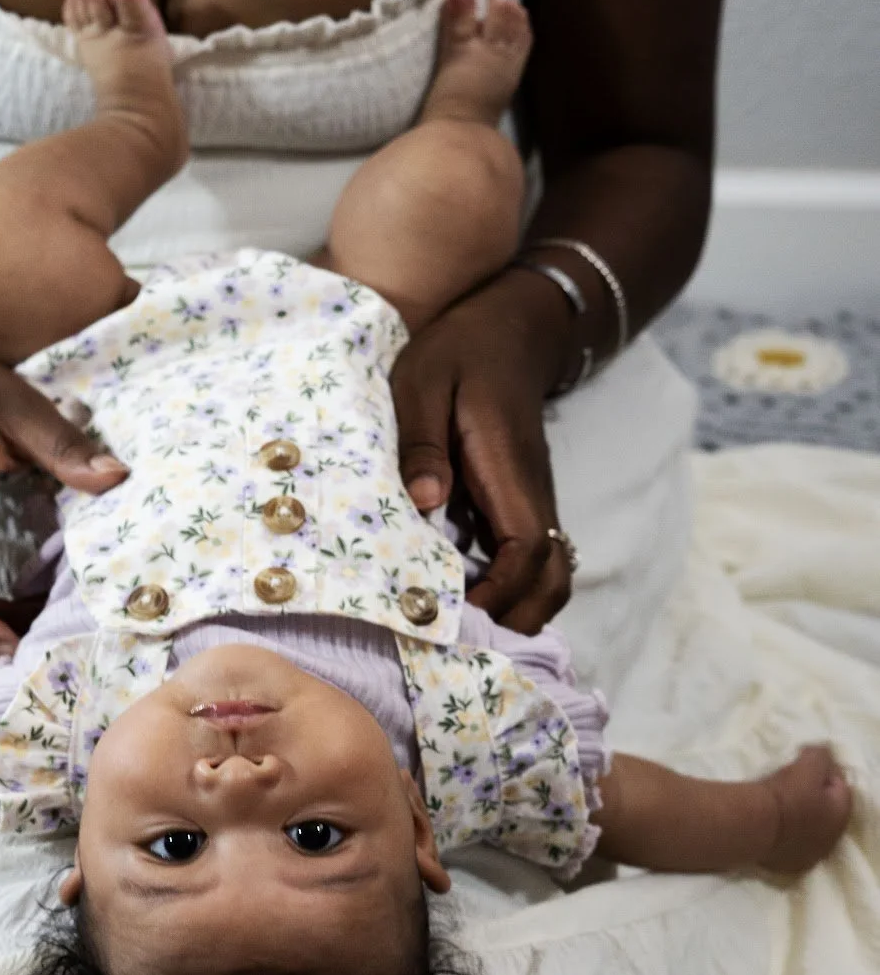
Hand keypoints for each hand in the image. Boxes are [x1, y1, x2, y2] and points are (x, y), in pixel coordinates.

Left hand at [391, 267, 576, 633]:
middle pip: (553, 581)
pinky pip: (529, 564)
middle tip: (458, 646)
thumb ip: (421, 440)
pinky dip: (509, 594)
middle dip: (517, 622)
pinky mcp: (520, 507)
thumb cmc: (458, 353)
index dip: (497, 595)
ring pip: (549, 578)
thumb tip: (425, 499)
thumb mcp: (422, 382)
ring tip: (461, 634)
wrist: (507, 328)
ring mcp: (533, 504)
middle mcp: (533, 496)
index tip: (454, 618)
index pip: (525, 552)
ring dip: (517, 613)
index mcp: (511, 471)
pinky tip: (461, 604)